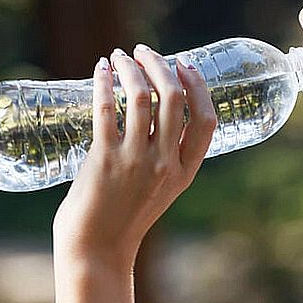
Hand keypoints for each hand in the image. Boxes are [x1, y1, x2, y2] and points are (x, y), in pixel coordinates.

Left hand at [52, 45, 217, 271]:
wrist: (96, 250)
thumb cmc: (124, 217)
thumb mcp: (160, 188)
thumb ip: (164, 155)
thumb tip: (153, 109)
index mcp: (184, 171)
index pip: (205, 120)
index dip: (198, 86)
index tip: (184, 63)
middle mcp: (165, 164)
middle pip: (174, 100)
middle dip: (161, 65)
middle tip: (144, 52)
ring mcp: (135, 161)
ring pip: (141, 98)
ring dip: (131, 68)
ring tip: (120, 56)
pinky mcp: (104, 159)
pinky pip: (107, 109)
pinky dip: (105, 83)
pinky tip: (101, 69)